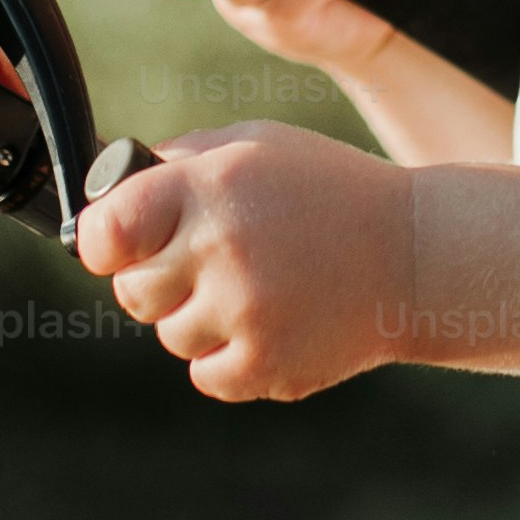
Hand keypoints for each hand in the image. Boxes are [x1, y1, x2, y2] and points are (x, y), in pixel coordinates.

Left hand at [73, 120, 417, 401]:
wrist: (417, 254)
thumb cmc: (328, 192)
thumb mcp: (255, 145)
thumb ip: (180, 162)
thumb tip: (110, 195)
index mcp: (211, 187)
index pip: (105, 232)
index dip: (103, 242)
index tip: (117, 245)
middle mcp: (221, 250)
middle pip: (132, 291)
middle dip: (159, 278)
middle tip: (209, 261)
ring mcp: (244, 313)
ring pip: (170, 336)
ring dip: (199, 318)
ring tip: (258, 287)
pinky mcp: (266, 365)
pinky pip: (206, 375)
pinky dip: (228, 356)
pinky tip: (271, 321)